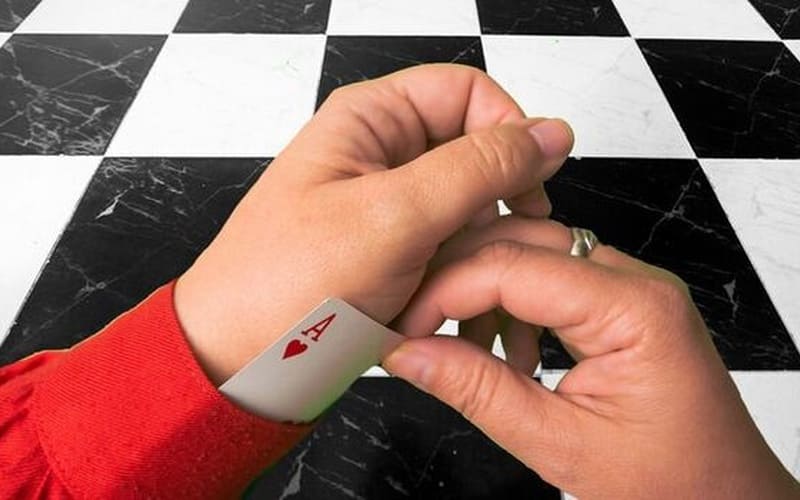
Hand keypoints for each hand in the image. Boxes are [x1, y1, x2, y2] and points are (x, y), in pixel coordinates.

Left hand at [173, 64, 573, 383]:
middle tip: (499, 241)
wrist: (242, 361)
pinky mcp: (397, 250)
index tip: (529, 179)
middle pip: (476, 152)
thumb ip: (477, 168)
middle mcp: (382, 156)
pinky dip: (462, 273)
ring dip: (480, 246)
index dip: (508, 129)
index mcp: (369, 120)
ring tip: (456, 283)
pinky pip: (454, 246)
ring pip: (472, 206)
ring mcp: (391, 206)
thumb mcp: (392, 217)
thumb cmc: (282, 285)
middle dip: (496, 200)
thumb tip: (547, 134)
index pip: (468, 92)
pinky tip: (446, 300)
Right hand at [384, 229, 799, 497]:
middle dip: (458, 281)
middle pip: (521, 241)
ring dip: (486, 294)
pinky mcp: (620, 301)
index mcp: (632, 309)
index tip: (403, 326)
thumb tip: (408, 353)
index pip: (512, 266)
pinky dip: (514, 307)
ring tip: (471, 353)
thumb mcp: (559, 445)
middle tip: (416, 326)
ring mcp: (631, 286)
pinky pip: (551, 278)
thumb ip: (477, 391)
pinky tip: (512, 356)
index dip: (444, 292)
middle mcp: (636, 280)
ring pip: (531, 252)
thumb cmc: (669, 483)